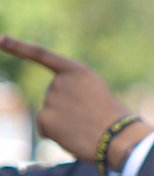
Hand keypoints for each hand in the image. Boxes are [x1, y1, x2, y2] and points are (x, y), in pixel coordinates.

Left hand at [0, 34, 147, 167]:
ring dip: (63, 123)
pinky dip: (55, 134)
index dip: (18, 47)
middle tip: (89, 118)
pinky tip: (74, 135)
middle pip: (52, 96)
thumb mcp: (95, 95)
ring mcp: (51, 98)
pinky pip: (44, 128)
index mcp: (76, 71)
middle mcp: (59, 81)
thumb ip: (73, 93)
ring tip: (86, 127)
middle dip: (66, 109)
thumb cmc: (113, 119)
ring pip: (49, 113)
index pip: (42, 55)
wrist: (119, 136)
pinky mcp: (45, 117)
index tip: (0, 39)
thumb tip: (47, 114)